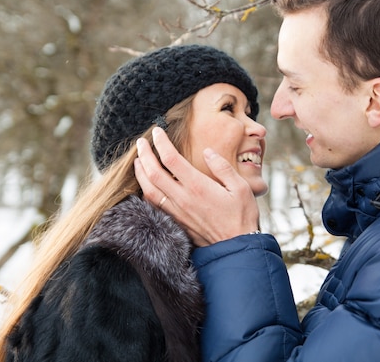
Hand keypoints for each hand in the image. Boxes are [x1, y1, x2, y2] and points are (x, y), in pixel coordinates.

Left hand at [134, 127, 259, 246]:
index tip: (158, 131)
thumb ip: (223, 167)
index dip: (161, 143)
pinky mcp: (177, 222)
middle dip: (144, 154)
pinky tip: (145, 186)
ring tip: (137, 161)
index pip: (171, 159)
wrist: (236, 247)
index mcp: (198, 186)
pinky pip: (154, 205)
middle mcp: (183, 199)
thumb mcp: (241, 187)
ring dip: (140, 173)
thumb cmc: (242, 216)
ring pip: (149, 190)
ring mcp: (178, 212)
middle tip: (140, 142)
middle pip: (153, 173)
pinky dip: (145, 192)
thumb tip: (208, 152)